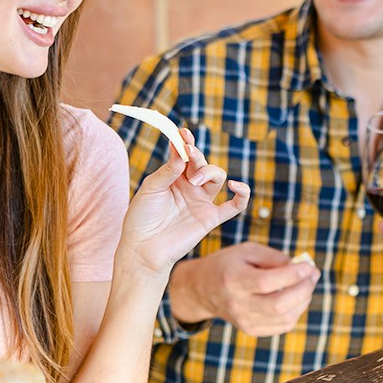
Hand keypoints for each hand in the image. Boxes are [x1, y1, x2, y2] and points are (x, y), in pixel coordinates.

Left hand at [119, 129, 249, 274]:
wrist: (142, 249)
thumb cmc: (141, 218)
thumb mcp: (151, 189)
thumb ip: (168, 170)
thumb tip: (181, 148)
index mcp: (173, 177)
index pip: (186, 155)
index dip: (187, 143)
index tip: (184, 132)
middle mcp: (189, 187)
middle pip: (203, 164)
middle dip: (198, 157)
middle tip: (189, 156)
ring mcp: (201, 202)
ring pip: (217, 178)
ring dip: (210, 172)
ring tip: (194, 181)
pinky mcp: (210, 218)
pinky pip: (234, 206)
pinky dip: (241, 195)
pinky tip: (237, 186)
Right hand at [169, 242, 318, 335]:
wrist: (204, 289)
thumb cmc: (229, 264)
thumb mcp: (247, 251)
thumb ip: (274, 258)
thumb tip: (301, 267)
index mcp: (233, 280)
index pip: (267, 283)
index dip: (292, 275)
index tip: (308, 266)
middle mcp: (238, 304)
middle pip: (278, 305)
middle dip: (303, 289)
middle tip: (313, 274)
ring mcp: (244, 321)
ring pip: (285, 318)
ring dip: (303, 300)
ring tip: (307, 284)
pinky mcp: (252, 330)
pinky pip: (283, 326)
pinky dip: (296, 311)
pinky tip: (297, 297)